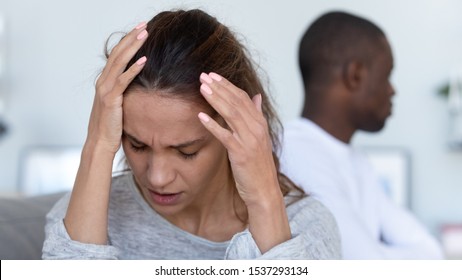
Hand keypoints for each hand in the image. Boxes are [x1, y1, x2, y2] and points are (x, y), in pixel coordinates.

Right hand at [87, 22, 147, 153]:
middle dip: (131, 37)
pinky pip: (123, 81)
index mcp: (105, 81)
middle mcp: (103, 82)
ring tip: (145, 34)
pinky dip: (133, 69)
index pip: (116, 55)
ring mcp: (105, 90)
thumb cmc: (111, 125)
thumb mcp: (117, 103)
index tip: (140, 30)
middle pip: (117, 53)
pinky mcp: (111, 100)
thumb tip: (138, 84)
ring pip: (119, 62)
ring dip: (133, 47)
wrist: (100, 142)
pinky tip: (144, 61)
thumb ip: (124, 91)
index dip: (128, 40)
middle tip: (143, 25)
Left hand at [198, 72, 289, 252]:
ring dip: (216, 99)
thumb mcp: (259, 138)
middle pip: (236, 102)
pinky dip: (213, 125)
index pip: (243, 98)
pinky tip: (200, 116)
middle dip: (219, 87)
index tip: (213, 75)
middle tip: (203, 75)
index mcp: (259, 123)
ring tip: (202, 88)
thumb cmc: (257, 165)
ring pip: (231, 114)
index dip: (228, 85)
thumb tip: (255, 96)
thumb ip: (256, 116)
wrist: (264, 190)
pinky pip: (225, 136)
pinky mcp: (241, 153)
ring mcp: (250, 140)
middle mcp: (257, 128)